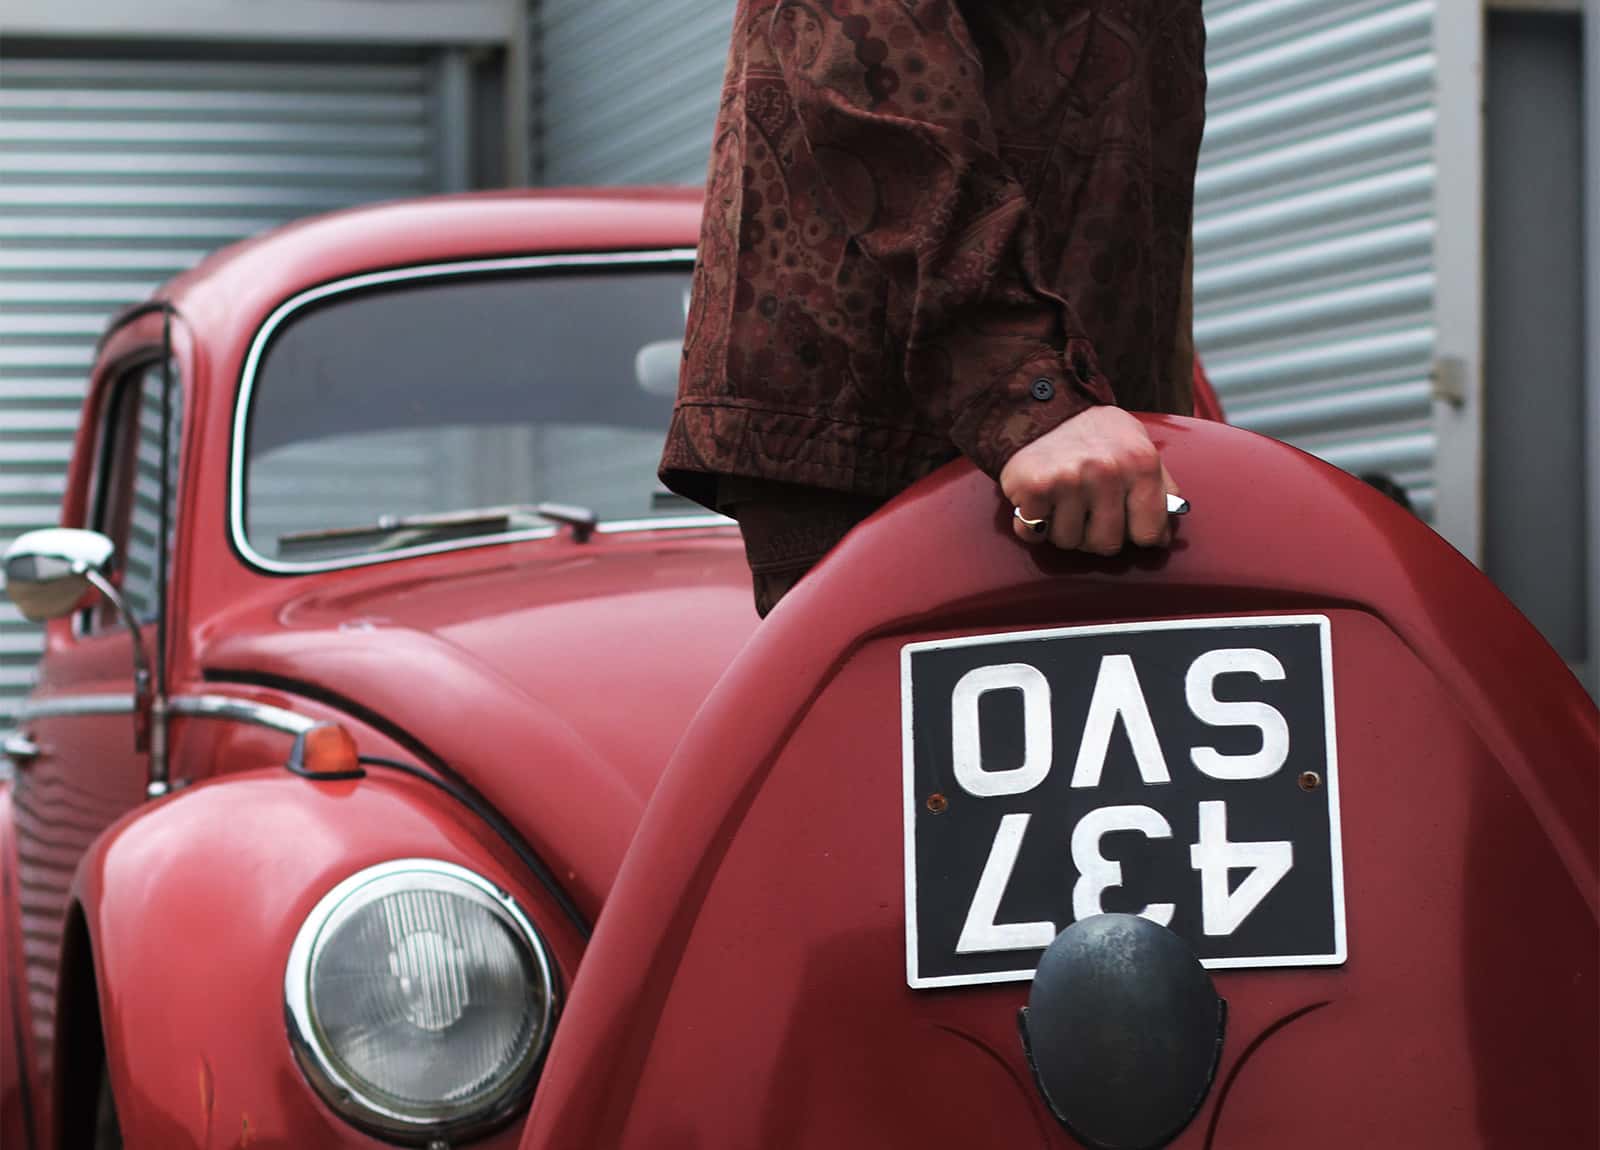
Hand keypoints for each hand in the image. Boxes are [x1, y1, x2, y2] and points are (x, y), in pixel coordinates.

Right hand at [1000, 406, 1179, 553]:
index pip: (1148, 534)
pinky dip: (1032, 524)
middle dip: (1094, 534)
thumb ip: (1159, 487)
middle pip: (1106, 544)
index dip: (1134, 533)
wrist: (1044, 403)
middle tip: (1086, 509)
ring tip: (1061, 501)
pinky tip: (1039, 503)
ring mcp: (1068, 481)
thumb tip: (1163, 537)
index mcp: (1140, 464)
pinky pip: (1032, 533)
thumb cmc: (1095, 431)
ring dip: (1062, 528)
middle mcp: (1106, 472)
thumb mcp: (1139, 445)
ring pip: (1068, 541)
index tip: (1123, 522)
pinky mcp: (1034, 488)